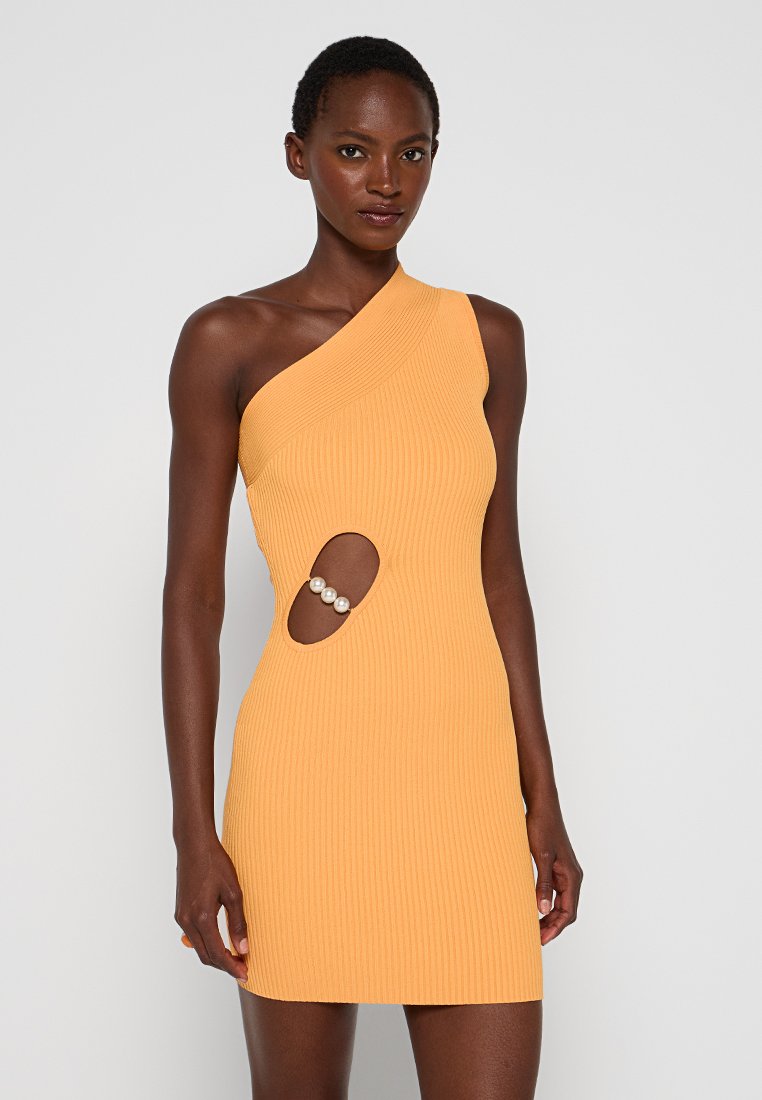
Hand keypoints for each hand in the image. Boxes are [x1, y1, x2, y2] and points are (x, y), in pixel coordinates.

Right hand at [175, 835, 248, 981]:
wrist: (194, 845)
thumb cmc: (215, 864)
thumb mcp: (234, 892)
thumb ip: (238, 923)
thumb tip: (243, 949)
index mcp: (202, 917)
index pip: (217, 954)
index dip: (232, 967)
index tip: (245, 974)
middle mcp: (187, 921)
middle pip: (206, 956)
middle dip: (225, 965)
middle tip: (243, 968)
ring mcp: (181, 917)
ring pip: (198, 948)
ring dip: (216, 956)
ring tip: (235, 958)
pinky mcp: (180, 912)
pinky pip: (193, 937)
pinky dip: (207, 944)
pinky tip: (220, 942)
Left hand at [525, 804, 582, 945]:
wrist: (541, 806)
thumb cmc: (542, 828)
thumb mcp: (541, 857)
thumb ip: (543, 883)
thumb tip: (543, 909)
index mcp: (572, 876)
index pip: (568, 911)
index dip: (555, 927)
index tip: (541, 939)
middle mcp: (571, 876)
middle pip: (566, 910)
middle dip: (552, 926)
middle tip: (535, 938)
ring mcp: (564, 872)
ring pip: (560, 902)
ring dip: (549, 916)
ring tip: (534, 928)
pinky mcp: (555, 867)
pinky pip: (554, 892)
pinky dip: (546, 903)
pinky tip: (534, 908)